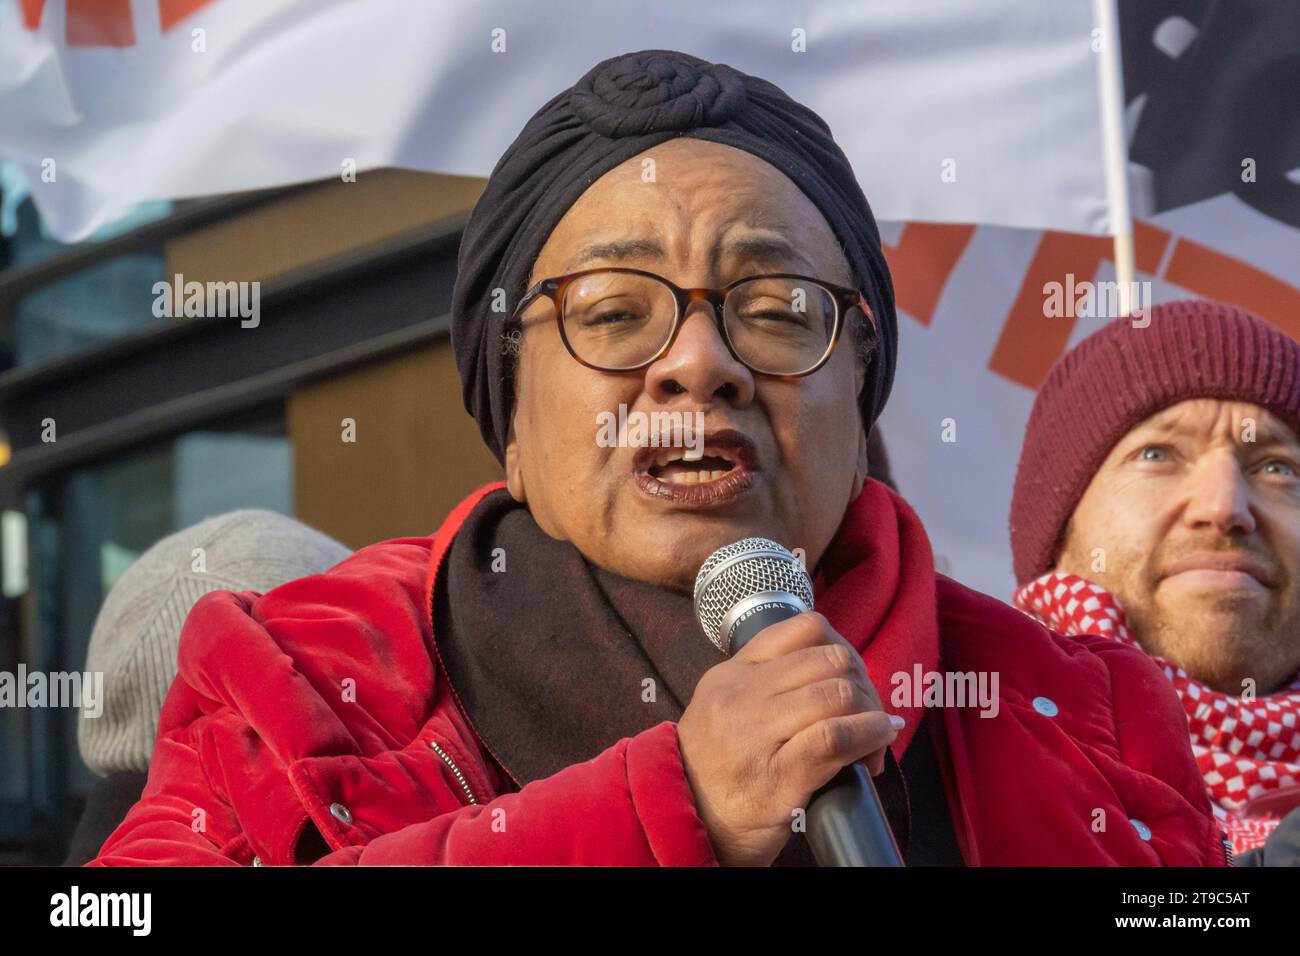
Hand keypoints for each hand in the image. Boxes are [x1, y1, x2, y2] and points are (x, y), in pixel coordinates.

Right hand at [676, 611, 900, 866]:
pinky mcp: (778, 775)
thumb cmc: (714, 772)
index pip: (804, 629)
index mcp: (731, 673)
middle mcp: (742, 696)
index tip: (849, 677)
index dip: (842, 648)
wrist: (684, 824)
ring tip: (876, 736)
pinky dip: (870, 735)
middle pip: (830, 660)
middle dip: (862, 684)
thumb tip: (832, 674)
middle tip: (868, 713)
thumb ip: (764, 684)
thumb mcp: (722, 709)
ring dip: (871, 713)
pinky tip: (878, 743)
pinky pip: (836, 737)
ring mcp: (757, 733)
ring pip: (837, 693)